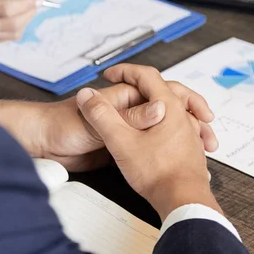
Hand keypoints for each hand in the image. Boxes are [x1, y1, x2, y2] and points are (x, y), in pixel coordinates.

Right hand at [0, 0, 40, 43]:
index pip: (7, 9)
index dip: (26, 4)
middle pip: (12, 24)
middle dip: (29, 13)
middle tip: (36, 2)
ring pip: (13, 33)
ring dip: (25, 20)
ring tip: (26, 8)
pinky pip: (8, 37)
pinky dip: (18, 27)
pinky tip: (16, 16)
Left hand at [0, 73, 215, 171]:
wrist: (43, 144)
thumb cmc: (63, 123)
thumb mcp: (99, 122)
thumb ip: (129, 117)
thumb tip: (160, 110)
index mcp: (125, 95)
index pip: (164, 92)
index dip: (187, 101)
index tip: (204, 115)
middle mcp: (130, 108)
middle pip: (169, 109)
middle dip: (192, 120)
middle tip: (210, 138)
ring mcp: (128, 127)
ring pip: (164, 128)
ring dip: (183, 137)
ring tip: (203, 151)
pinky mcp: (124, 145)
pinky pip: (150, 144)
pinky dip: (167, 150)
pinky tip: (181, 162)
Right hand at [77, 65, 220, 220]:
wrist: (184, 202)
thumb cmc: (158, 173)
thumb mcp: (120, 142)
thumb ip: (102, 116)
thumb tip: (87, 96)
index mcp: (167, 106)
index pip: (146, 75)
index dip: (125, 71)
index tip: (110, 74)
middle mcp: (183, 115)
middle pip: (167, 86)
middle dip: (146, 81)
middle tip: (129, 82)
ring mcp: (190, 132)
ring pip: (179, 105)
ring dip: (162, 99)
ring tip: (149, 102)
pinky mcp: (191, 148)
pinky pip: (183, 124)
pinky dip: (171, 119)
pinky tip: (162, 132)